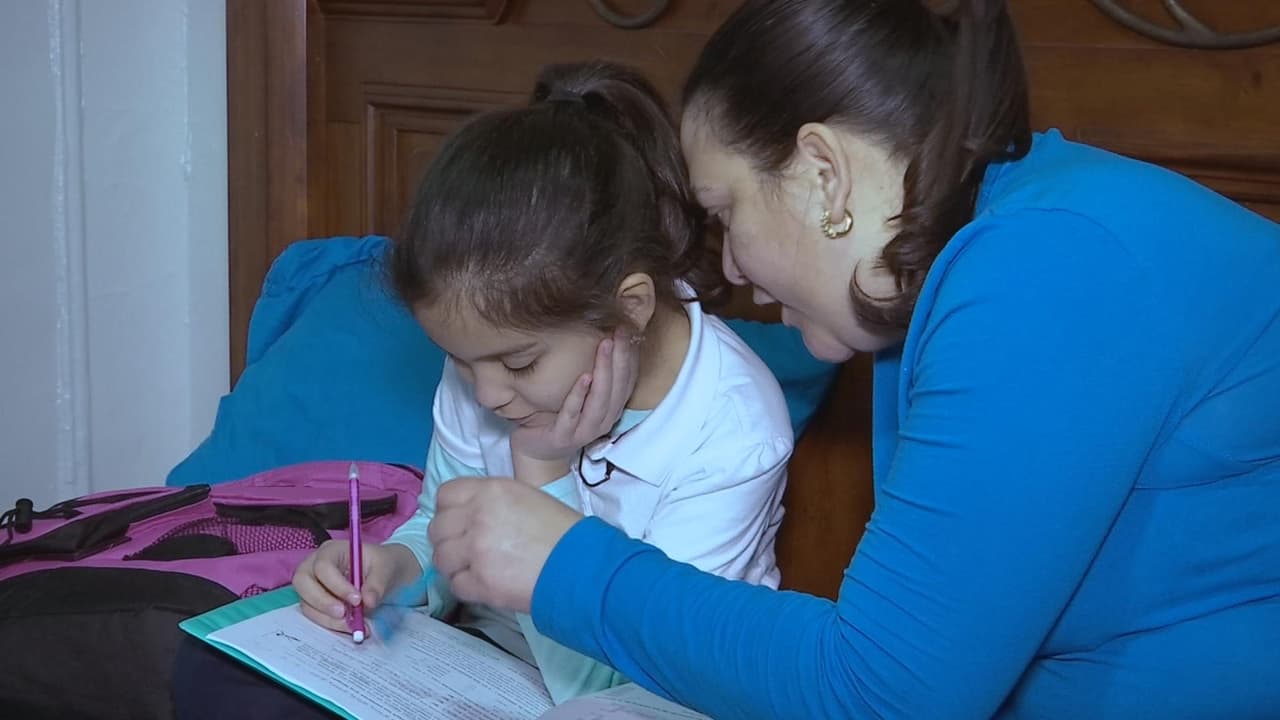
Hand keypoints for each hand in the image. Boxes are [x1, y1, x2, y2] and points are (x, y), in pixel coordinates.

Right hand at [292, 540, 418, 632]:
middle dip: (322, 602)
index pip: (323, 566)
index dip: (337, 585)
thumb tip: (368, 602)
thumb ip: (377, 583)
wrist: (385, 576)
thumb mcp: (386, 568)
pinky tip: (348, 626)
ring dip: (326, 617)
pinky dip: (328, 623)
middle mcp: (315, 565)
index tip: (357, 600)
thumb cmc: (382, 565)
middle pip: (302, 582)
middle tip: (344, 615)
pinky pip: (313, 615)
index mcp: (331, 550)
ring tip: (351, 624)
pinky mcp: (314, 602)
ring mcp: (312, 584)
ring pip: (305, 602)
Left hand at [428, 476, 581, 612]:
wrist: (581, 565)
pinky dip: (466, 586)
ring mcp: (476, 550)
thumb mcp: (527, 498)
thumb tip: (468, 514)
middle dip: (448, 540)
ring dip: (454, 565)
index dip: (448, 510)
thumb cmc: (562, 530)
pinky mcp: (479, 581)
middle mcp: (478, 516)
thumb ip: (492, 501)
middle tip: (465, 550)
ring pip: (441, 558)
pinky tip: (484, 583)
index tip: (458, 522)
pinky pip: (455, 584)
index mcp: (491, 490)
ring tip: (474, 568)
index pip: (445, 495)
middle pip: (438, 528)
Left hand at [509, 327, 639, 462]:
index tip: (627, 330)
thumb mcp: (581, 394)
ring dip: (604, 372)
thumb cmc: (559, 416)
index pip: (627, 381)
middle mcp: (603, 421)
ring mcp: (584, 431)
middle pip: (618, 388)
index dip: (630, 356)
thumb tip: (602, 338)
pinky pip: (573, 414)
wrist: (536, 450)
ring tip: (605, 347)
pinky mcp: (564, 437)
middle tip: (619, 332)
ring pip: (600, 401)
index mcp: (610, 409)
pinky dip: (579, 396)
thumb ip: (594, 375)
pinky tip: (584, 377)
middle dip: (620, 358)